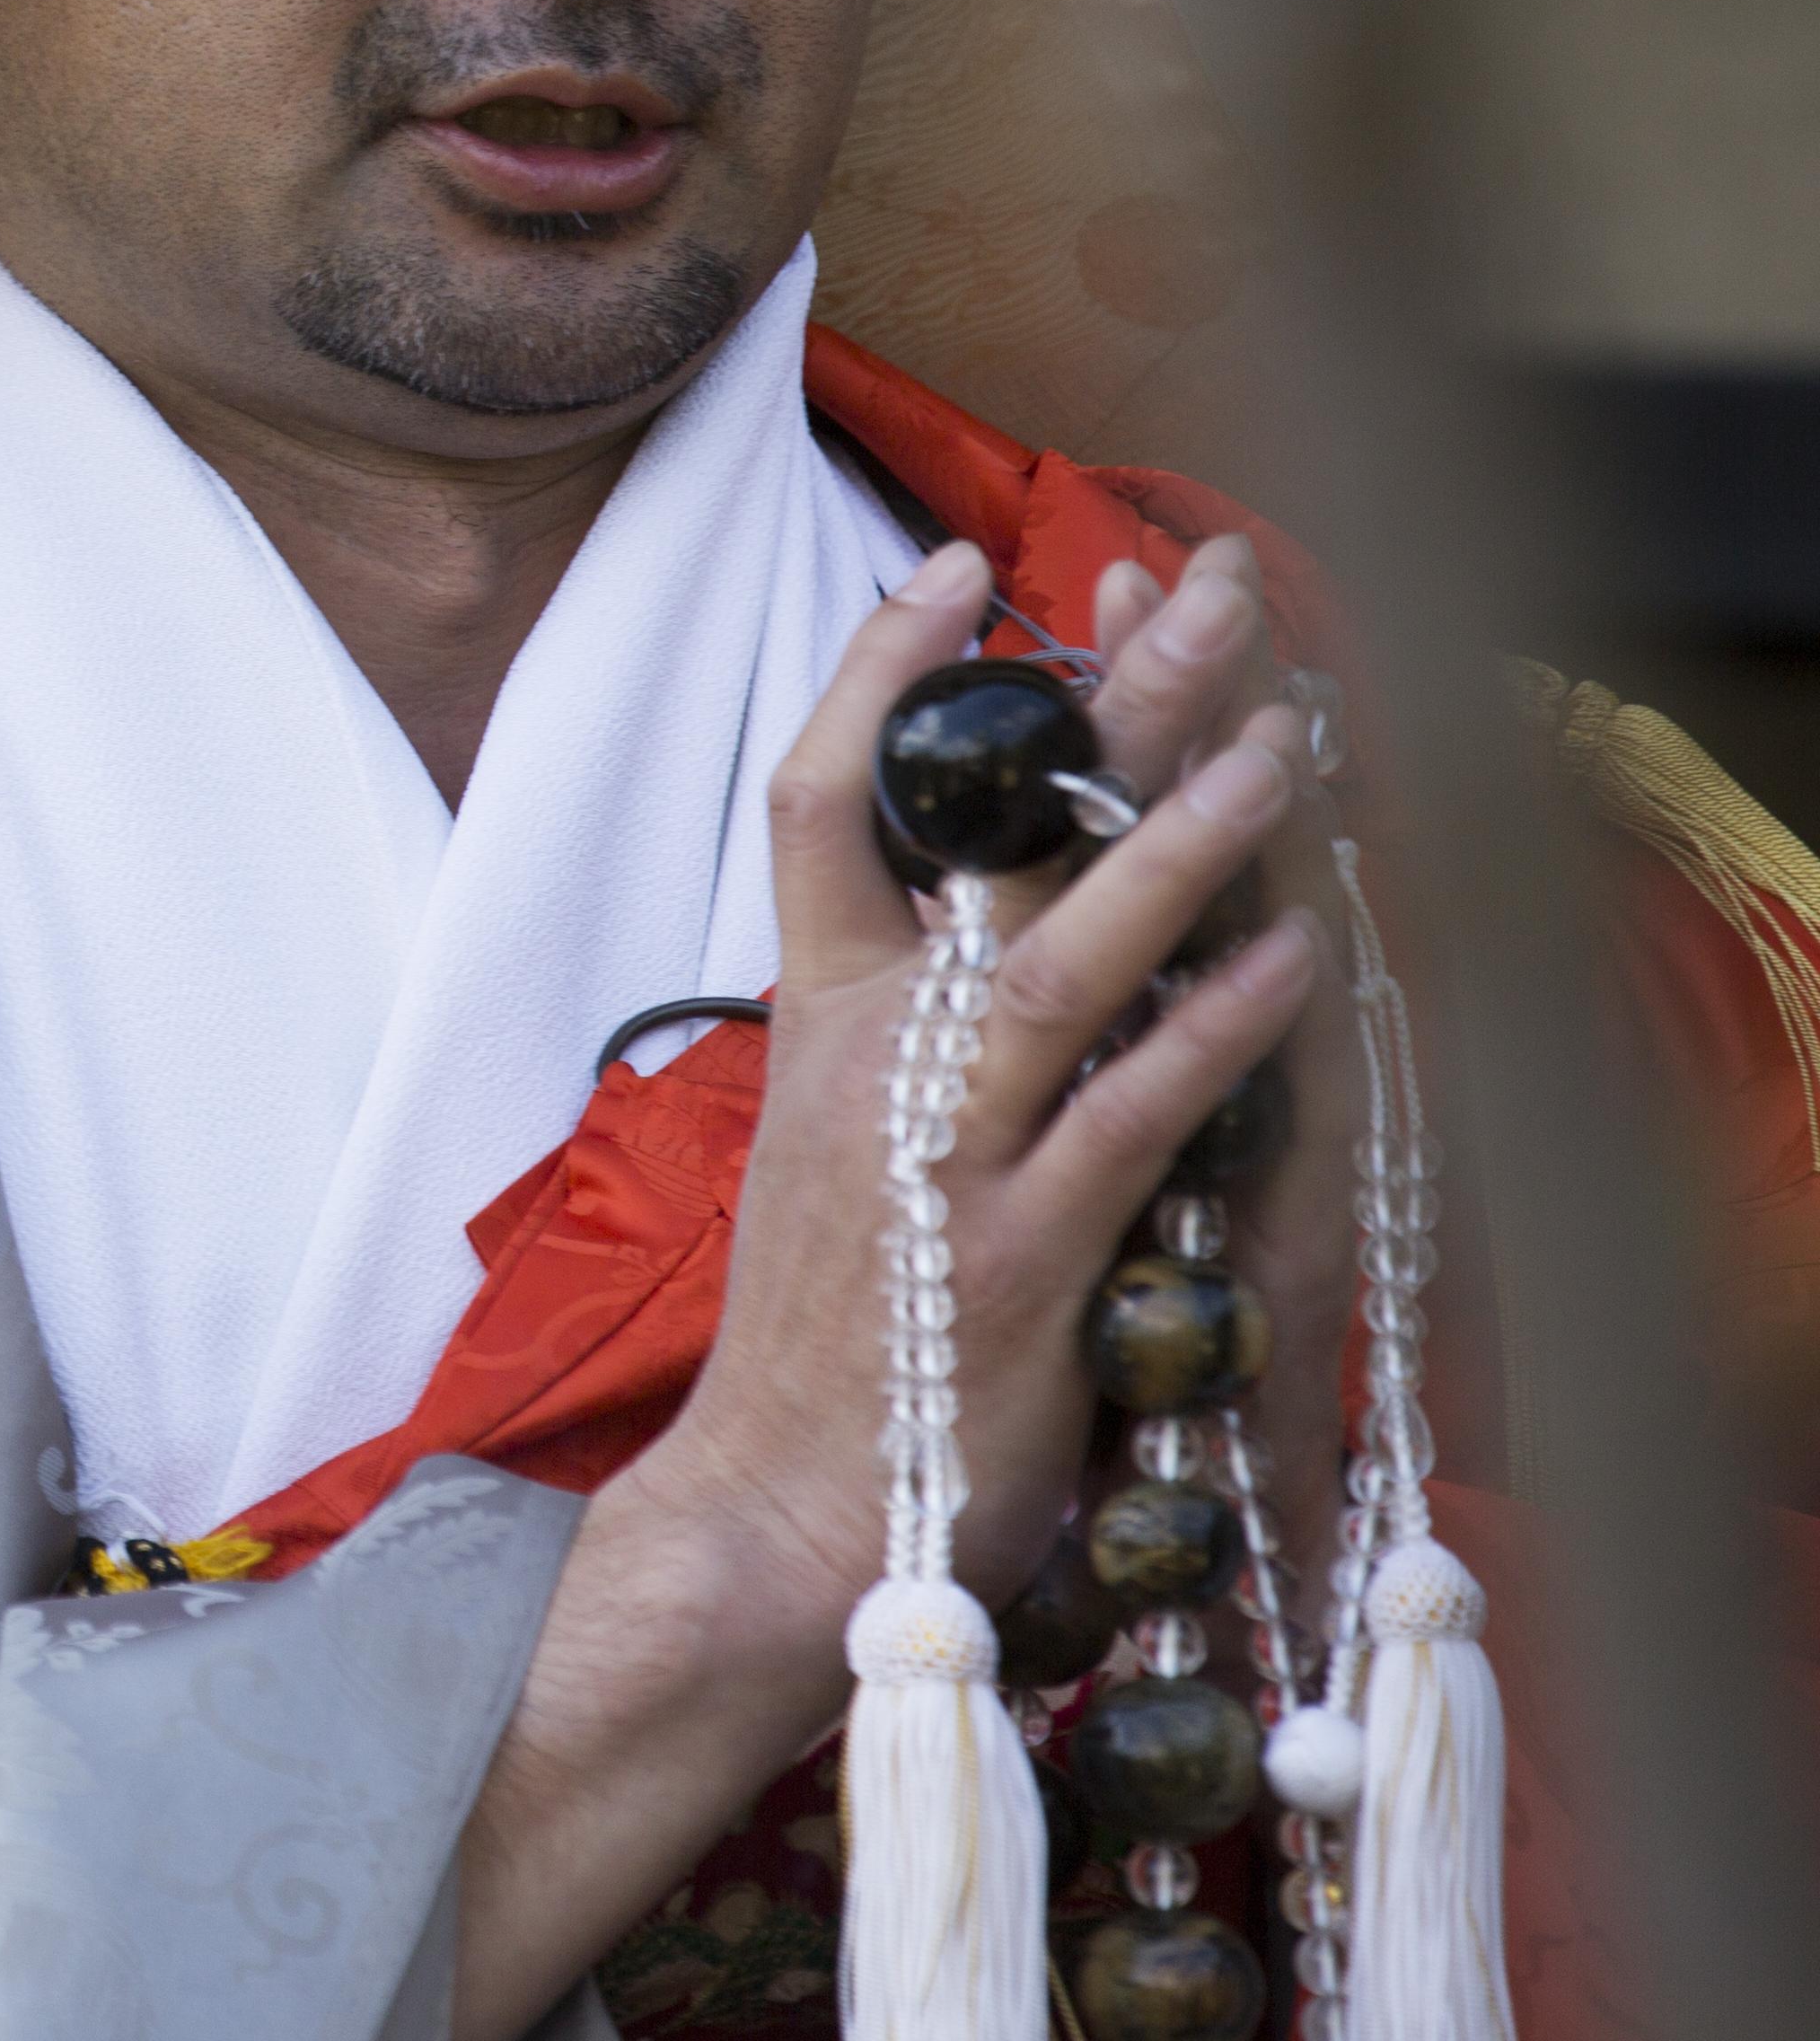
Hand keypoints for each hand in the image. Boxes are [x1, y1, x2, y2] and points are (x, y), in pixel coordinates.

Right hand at [642, 534, 1327, 1654]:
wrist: (779, 1514)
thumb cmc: (834, 1335)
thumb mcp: (843, 1141)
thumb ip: (909, 1027)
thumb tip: (987, 917)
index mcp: (819, 1019)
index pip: (823, 792)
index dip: (885, 668)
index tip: (964, 562)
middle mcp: (874, 1058)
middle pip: (975, 830)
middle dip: (1099, 691)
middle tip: (1201, 576)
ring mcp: (945, 1150)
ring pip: (1062, 959)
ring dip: (1178, 841)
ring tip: (1281, 738)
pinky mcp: (1018, 1254)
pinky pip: (1128, 1117)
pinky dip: (1215, 1034)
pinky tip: (1297, 960)